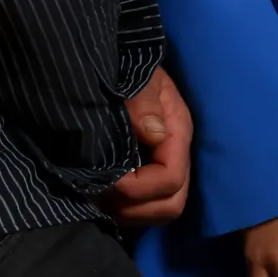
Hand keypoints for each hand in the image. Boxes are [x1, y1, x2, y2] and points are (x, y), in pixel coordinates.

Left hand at [103, 67, 192, 226]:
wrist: (119, 64)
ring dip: (127, 212)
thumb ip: (143, 102)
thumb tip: (154, 133)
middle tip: (104, 194)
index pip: (170, 178)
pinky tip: (102, 196)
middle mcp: (173, 154)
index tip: (107, 178)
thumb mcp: (135, 79)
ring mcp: (161, 167)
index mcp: (176, 131)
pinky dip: (122, 210)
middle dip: (135, 207)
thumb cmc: (124, 70)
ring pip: (158, 212)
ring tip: (101, 195)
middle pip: (170, 205)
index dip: (138, 187)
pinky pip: (142, 209)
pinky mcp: (146, 175)